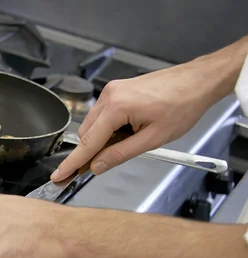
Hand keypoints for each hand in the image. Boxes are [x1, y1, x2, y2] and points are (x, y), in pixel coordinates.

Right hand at [50, 62, 215, 181]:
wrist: (197, 82)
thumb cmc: (182, 105)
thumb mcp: (153, 139)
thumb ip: (120, 154)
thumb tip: (97, 166)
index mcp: (117, 106)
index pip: (88, 142)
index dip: (73, 162)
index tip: (58, 175)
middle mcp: (109, 95)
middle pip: (87, 134)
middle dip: (95, 150)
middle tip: (111, 161)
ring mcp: (112, 91)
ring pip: (94, 125)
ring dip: (104, 139)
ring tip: (133, 138)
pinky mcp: (117, 90)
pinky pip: (103, 115)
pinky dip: (110, 128)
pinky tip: (130, 129)